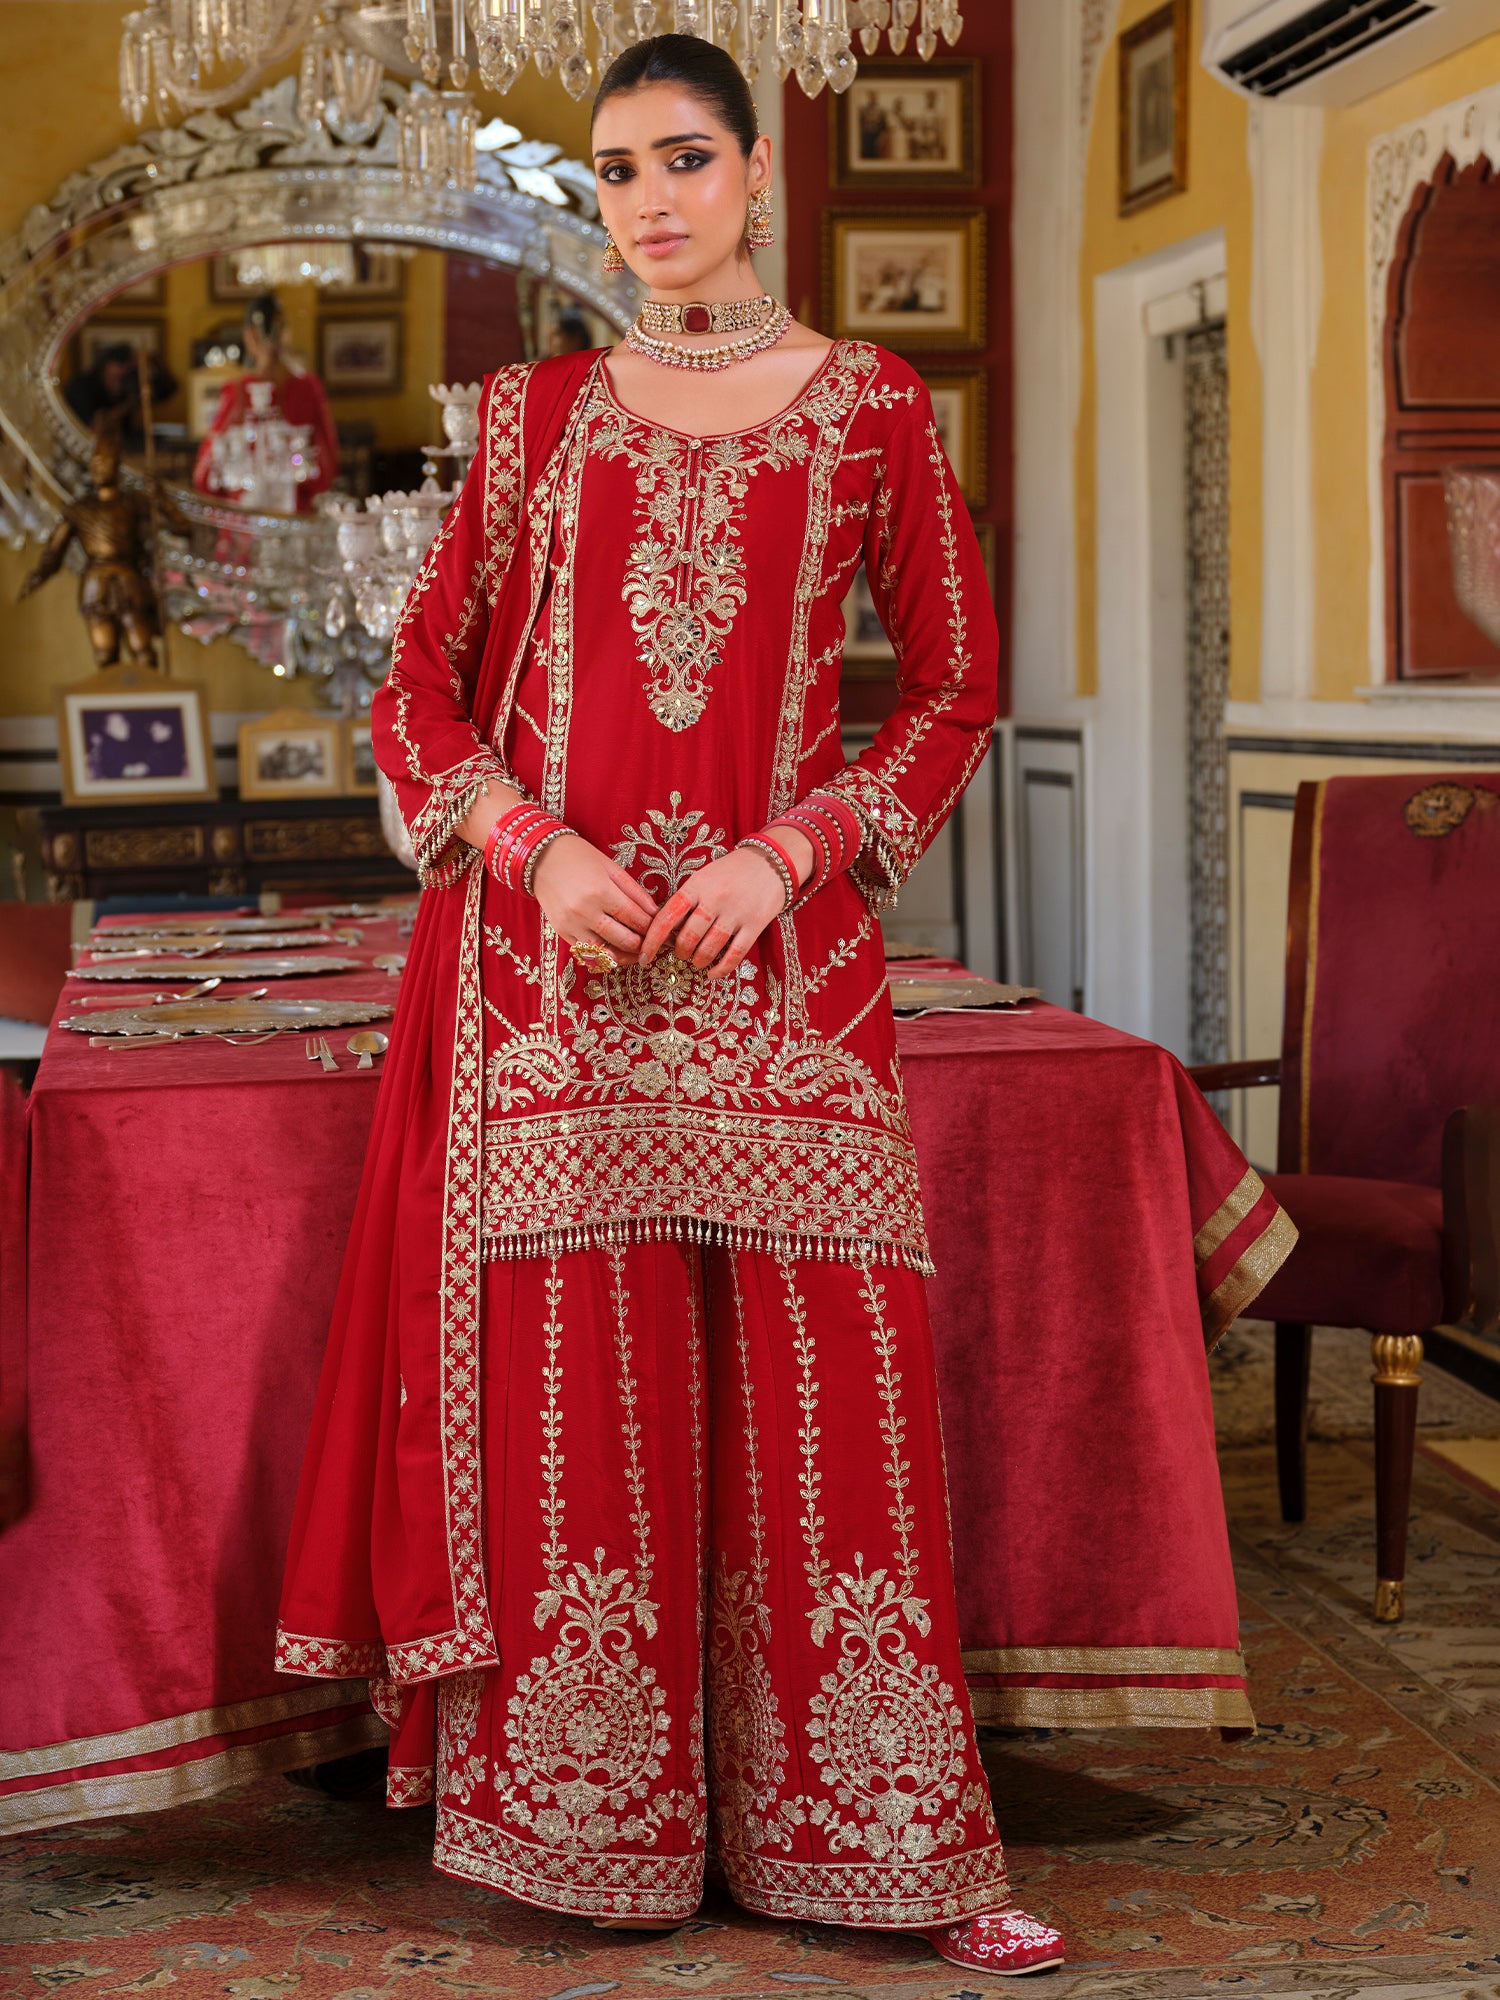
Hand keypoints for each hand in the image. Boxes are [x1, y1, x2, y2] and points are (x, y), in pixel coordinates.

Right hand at [531, 834, 657, 963]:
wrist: (542, 858)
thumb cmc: (581, 858)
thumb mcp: (612, 868)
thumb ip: (635, 892)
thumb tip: (656, 914)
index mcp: (601, 892)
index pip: (636, 919)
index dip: (653, 928)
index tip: (664, 932)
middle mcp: (585, 912)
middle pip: (624, 940)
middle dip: (644, 945)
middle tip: (654, 945)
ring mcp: (572, 925)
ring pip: (606, 953)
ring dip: (626, 956)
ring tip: (638, 953)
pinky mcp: (562, 932)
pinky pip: (587, 953)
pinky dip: (604, 956)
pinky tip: (616, 952)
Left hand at [640, 828, 814, 982]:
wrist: (769, 862)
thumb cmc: (731, 872)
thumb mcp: (703, 877)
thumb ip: (686, 900)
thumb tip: (665, 930)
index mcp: (697, 885)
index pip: (667, 917)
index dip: (652, 940)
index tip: (643, 955)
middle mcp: (715, 899)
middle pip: (688, 936)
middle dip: (680, 951)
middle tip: (680, 953)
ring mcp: (736, 913)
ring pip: (709, 948)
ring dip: (698, 960)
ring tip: (696, 960)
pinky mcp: (755, 925)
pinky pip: (735, 954)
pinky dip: (721, 968)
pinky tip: (712, 973)